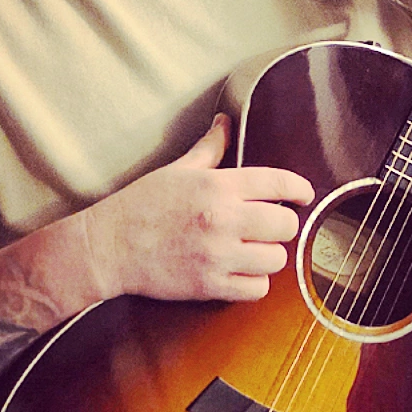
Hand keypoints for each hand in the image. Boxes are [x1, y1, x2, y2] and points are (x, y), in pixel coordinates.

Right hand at [82, 115, 314, 302]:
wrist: (108, 246)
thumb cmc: (141, 205)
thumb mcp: (177, 169)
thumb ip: (209, 148)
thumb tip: (225, 122)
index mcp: (218, 186)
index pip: (278, 183)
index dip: (299, 189)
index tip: (303, 195)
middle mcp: (223, 218)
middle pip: (286, 225)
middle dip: (281, 225)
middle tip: (268, 226)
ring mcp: (218, 254)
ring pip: (276, 260)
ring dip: (269, 255)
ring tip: (253, 250)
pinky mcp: (210, 284)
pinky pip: (257, 289)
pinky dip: (255, 282)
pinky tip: (242, 272)